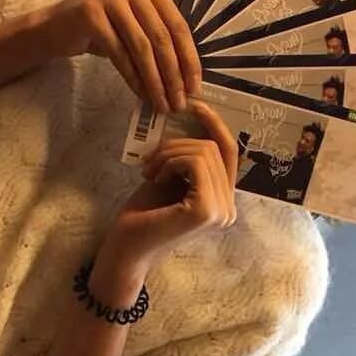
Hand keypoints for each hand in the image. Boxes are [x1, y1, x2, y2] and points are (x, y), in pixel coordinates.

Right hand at [46, 0, 200, 113]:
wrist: (54, 27)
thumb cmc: (100, 29)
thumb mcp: (135, 24)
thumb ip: (159, 37)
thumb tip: (188, 76)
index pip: (177, 24)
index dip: (189, 58)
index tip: (195, 87)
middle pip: (161, 36)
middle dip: (173, 74)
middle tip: (179, 102)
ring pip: (142, 47)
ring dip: (155, 81)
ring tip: (162, 104)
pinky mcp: (91, 13)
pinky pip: (120, 54)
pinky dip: (133, 78)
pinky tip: (141, 95)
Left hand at [103, 100, 238, 271]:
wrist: (124, 248)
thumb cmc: (142, 216)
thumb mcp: (170, 178)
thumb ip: (190, 158)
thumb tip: (199, 119)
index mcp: (223, 201)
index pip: (230, 153)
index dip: (216, 125)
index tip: (195, 106)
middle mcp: (228, 209)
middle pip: (215, 148)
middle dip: (177, 145)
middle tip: (149, 164)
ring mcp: (220, 212)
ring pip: (204, 152)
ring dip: (169, 154)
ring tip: (149, 172)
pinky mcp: (206, 211)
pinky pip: (195, 163)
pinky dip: (170, 162)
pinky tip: (154, 179)